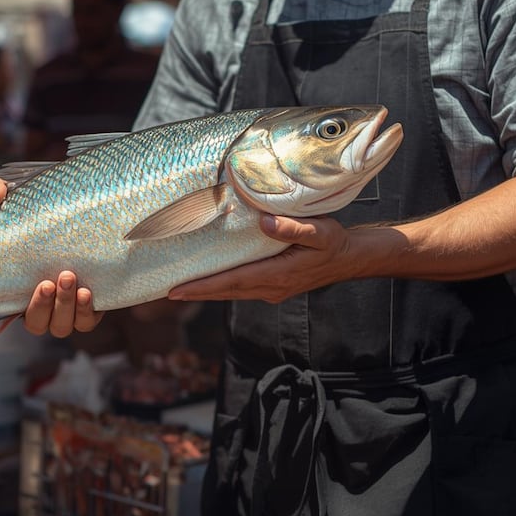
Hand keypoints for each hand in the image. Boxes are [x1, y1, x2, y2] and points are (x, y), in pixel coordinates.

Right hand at [0, 178, 104, 336]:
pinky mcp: (91, 305)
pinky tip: (87, 292)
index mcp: (17, 288)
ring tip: (69, 279)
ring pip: (62, 326)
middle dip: (42, 307)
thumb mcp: (17, 197)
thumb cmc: (42, 212)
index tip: (13, 301)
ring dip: (64, 307)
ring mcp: (66, 308)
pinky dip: (86, 311)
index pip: (4, 313)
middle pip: (37, 324)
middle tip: (48, 281)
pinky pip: (88, 321)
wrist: (82, 214)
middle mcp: (41, 304)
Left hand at [168, 215, 358, 302]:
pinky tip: (209, 280)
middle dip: (195, 293)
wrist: (350, 258)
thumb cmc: (335, 243)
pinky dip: (221, 286)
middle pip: (225, 292)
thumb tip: (263, 222)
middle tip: (165, 291)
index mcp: (277, 275)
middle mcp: (270, 288)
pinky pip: (240, 288)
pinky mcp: (272, 286)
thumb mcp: (320, 231)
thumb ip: (293, 228)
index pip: (231, 282)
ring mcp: (271, 290)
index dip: (202, 287)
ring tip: (179, 288)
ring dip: (206, 291)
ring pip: (231, 292)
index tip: (176, 291)